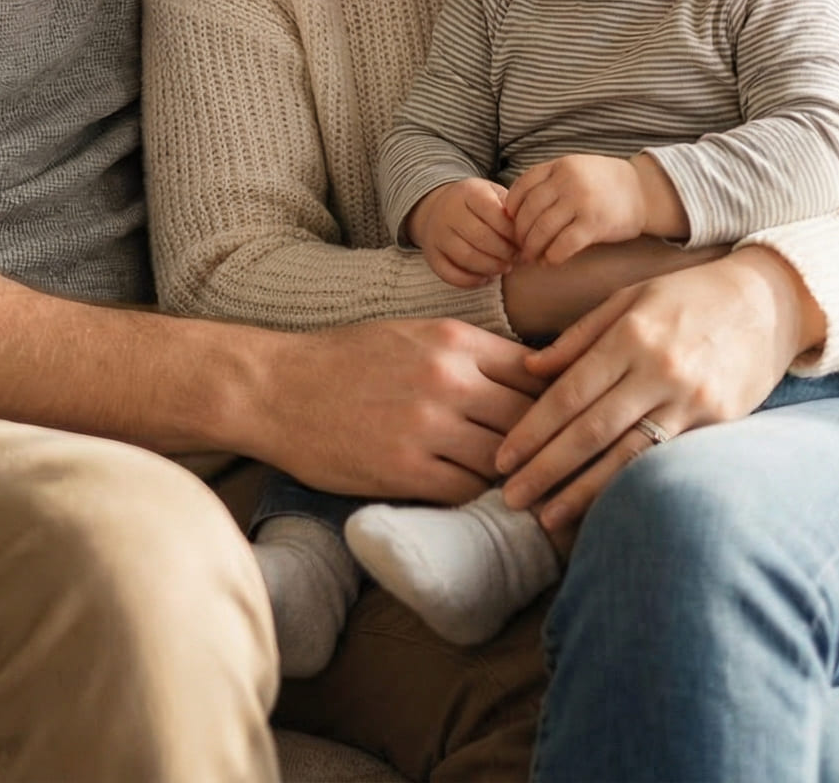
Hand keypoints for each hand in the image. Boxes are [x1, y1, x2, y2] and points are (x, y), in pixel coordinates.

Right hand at [254, 316, 542, 504]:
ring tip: (528, 491)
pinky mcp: (405, 471)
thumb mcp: (411, 333)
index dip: (553, 398)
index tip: (561, 419)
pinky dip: (481, 500)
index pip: (534, 371)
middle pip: (529, 418)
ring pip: (503, 460)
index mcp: (453, 339)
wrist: (277, 388)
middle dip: (544, 442)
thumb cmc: (345, 359)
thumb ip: (466, 352)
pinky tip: (484, 503)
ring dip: (515, 477)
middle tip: (556, 463)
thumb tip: (527, 375)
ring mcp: (428, 426)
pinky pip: (467, 493)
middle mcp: (448, 378)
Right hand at [408, 177, 517, 287]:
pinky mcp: (431, 255)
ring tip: (505, 267)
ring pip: (466, 257)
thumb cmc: (478, 204)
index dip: (512, 231)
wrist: (441, 208)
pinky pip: (450, 274)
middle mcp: (449, 211)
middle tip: (517, 257)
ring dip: (491, 267)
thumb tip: (526, 233)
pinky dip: (471, 281)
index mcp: (469, 192)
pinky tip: (486, 277)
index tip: (523, 239)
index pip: (493, 212)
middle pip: (481, 237)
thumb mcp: (494, 194)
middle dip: (505, 252)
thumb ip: (511, 208)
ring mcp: (437, 233)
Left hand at [495, 247, 821, 533]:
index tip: (503, 457)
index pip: (570, 392)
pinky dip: (631, 486)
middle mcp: (659, 369)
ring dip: (583, 491)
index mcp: (631, 334)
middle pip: (591, 430)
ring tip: (547, 517)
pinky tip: (604, 508)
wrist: (768, 301)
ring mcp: (692, 400)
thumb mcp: (629, 297)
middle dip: (546, 467)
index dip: (532, 429)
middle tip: (510, 496)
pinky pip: (665, 460)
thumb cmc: (688, 295)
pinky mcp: (719, 423)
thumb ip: (579, 336)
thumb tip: (529, 369)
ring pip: (628, 456)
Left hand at [505, 154, 674, 264]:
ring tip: (531, 258)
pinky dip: (552, 256)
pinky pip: (563, 244)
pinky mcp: (594, 224)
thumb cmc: (604, 184)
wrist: (643, 191)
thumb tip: (515, 210)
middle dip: (519, 233)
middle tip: (518, 247)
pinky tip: (551, 261)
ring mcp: (581, 201)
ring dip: (532, 248)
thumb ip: (549, 182)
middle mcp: (568, 181)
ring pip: (542, 229)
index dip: (512, 208)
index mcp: (560, 165)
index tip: (510, 223)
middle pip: (529, 211)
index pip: (522, 186)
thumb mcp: (575, 169)